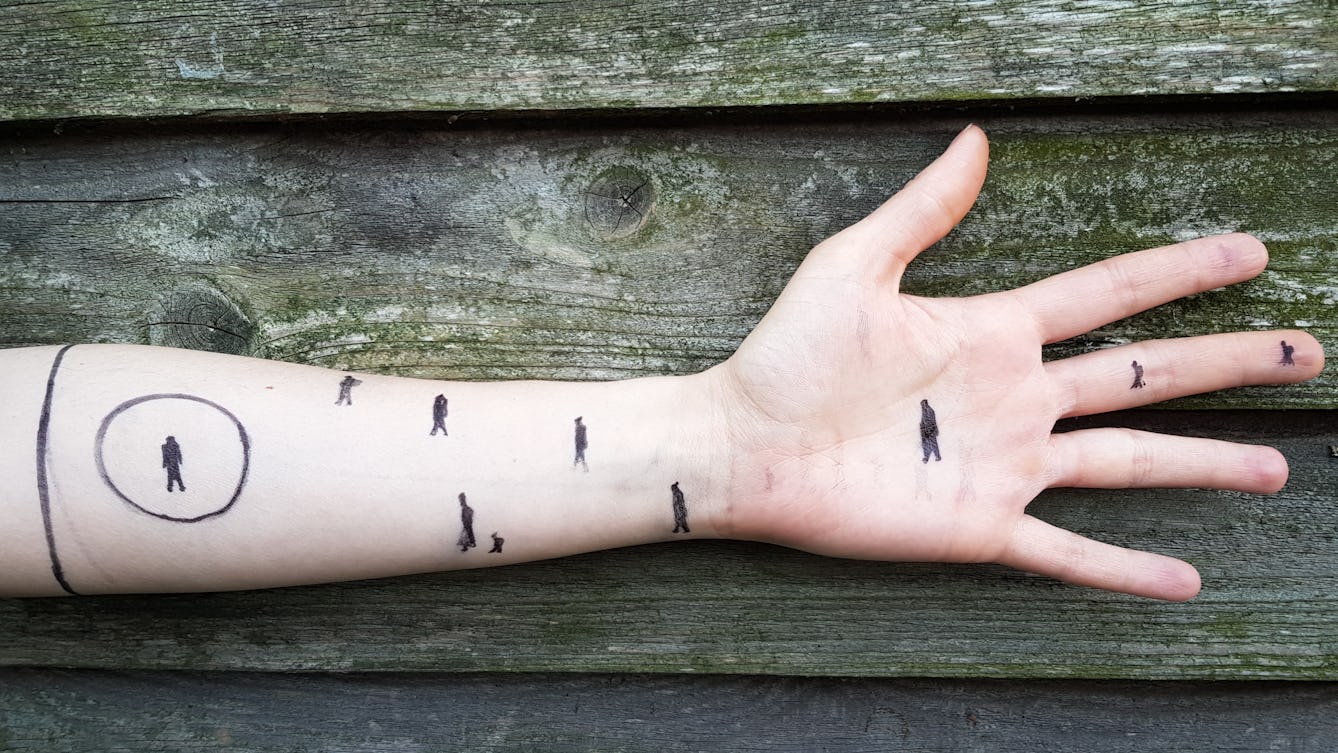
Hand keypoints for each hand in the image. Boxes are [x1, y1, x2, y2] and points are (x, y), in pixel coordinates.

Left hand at [707, 125, 1323, 600]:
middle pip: (1143, 376)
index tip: (1246, 255)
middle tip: (1302, 354)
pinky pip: (1065, 551)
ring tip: (1275, 465)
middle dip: (1223, 364)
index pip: (1109, 296)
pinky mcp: (980, 527)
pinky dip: (1122, 569)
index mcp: (994, 333)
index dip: (1177, 274)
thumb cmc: (787, 356)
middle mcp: (1016, 398)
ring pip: (1127, 463)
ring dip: (1202, 464)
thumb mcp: (854, 267)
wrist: (744, 446)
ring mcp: (1005, 465)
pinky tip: (1183, 581)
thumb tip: (975, 137)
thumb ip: (921, 211)